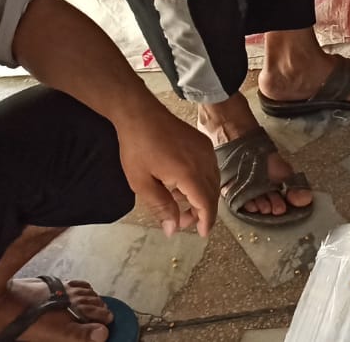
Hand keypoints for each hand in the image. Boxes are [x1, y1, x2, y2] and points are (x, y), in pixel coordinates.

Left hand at [116, 107, 218, 236]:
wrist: (140, 114)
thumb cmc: (137, 148)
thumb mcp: (142, 183)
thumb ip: (161, 207)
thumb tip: (173, 229)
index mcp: (190, 173)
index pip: (206, 203)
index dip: (206, 220)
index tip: (202, 234)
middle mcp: (204, 162)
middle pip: (212, 194)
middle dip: (201, 212)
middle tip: (182, 223)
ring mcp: (206, 151)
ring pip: (213, 182)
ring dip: (201, 197)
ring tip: (180, 206)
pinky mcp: (203, 143)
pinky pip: (210, 169)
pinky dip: (202, 183)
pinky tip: (184, 186)